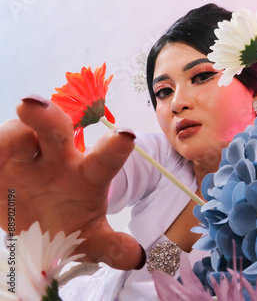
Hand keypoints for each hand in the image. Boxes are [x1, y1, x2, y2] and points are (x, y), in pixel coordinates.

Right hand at [0, 95, 144, 270]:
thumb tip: (135, 257)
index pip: (105, 160)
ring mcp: (26, 155)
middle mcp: (58, 158)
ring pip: (18, 134)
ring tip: (12, 142)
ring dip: (12, 136)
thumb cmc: (67, 226)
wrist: (30, 228)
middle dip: (47, 117)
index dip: (115, 149)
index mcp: (87, 176)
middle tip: (32, 106)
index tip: (126, 136)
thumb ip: (110, 246)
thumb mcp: (87, 240)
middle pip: (56, 130)